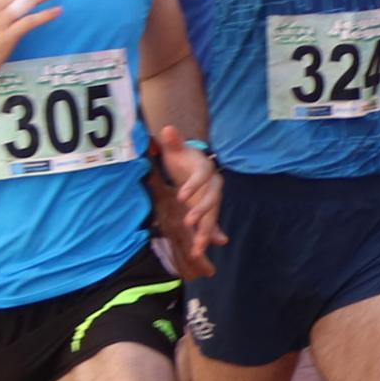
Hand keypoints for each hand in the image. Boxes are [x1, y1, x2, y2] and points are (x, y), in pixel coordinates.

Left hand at [150, 127, 222, 276]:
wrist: (191, 164)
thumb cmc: (182, 156)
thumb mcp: (176, 148)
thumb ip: (173, 141)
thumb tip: (167, 129)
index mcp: (205, 168)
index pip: (203, 176)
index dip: (194, 185)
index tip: (181, 195)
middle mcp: (212, 185)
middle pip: (212, 199)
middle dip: (202, 211)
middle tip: (189, 222)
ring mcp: (211, 200)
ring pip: (213, 216)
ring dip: (207, 232)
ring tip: (198, 248)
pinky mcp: (207, 211)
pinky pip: (210, 225)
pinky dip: (208, 237)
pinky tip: (202, 251)